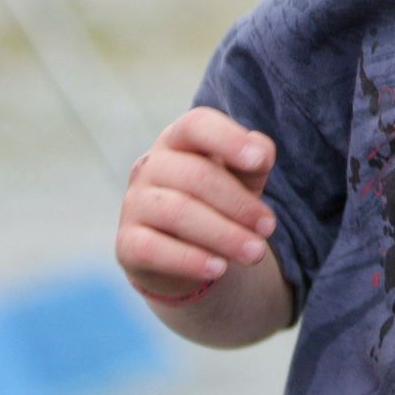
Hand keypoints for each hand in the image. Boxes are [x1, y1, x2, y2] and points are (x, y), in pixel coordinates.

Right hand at [117, 107, 279, 310]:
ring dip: (223, 234)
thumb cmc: (217, 202)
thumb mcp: (240, 179)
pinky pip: (152, 249)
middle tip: (268, 228)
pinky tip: (219, 269)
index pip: (196, 125)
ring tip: (255, 253)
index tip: (260, 161)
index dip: (227, 139)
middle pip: (195, 176)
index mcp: (178, 140)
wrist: (184, 252)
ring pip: (177, 212)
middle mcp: (150, 166)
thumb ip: (253, 163)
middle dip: (238, 204)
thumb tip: (260, 154)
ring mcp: (133, 203)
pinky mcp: (126, 243)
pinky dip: (189, 259)